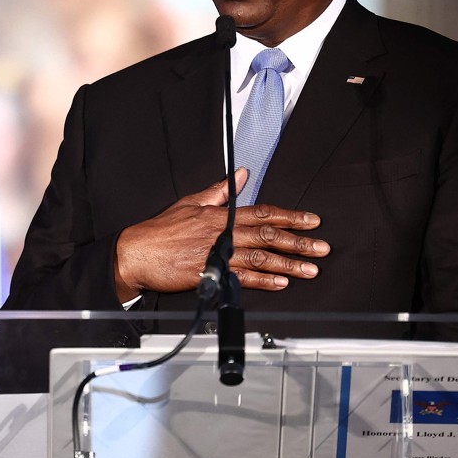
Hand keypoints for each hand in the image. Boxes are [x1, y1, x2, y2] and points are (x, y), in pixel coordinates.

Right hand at [113, 168, 328, 299]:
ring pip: (261, 258)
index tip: (311, 221)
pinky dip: (263, 280)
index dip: (289, 217)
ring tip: (310, 270)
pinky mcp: (210, 274)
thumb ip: (219, 191)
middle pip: (268, 235)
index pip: (262, 213)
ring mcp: (217, 255)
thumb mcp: (190, 202)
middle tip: (321, 248)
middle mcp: (222, 233)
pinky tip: (280, 283)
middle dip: (298, 241)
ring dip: (288, 264)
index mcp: (220, 215)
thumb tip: (240, 175)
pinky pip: (242, 277)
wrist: (136, 253)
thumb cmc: (160, 230)